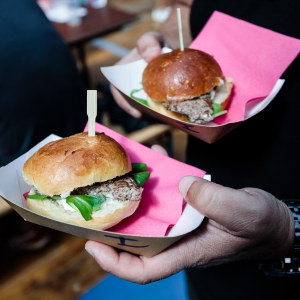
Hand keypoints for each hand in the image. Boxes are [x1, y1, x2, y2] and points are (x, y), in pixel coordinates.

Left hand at [85, 174, 294, 283]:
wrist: (274, 221)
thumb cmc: (261, 225)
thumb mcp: (240, 211)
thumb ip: (212, 199)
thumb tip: (182, 184)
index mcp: (188, 250)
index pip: (145, 270)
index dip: (116, 263)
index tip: (93, 246)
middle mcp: (179, 239)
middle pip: (136, 244)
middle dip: (112, 230)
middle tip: (92, 208)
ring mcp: (183, 224)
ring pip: (148, 218)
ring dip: (131, 200)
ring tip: (116, 179)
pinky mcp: (189, 208)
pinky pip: (166, 197)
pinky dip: (156, 181)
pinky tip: (153, 160)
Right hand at [111, 32, 165, 117]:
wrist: (170, 51)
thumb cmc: (155, 45)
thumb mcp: (151, 39)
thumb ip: (148, 43)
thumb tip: (152, 56)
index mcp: (122, 76)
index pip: (117, 92)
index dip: (124, 104)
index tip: (137, 112)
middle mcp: (130, 89)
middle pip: (133, 106)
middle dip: (143, 114)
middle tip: (156, 118)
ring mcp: (142, 97)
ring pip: (145, 112)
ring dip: (154, 117)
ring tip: (166, 117)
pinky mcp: (153, 102)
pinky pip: (156, 112)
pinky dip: (163, 115)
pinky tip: (173, 114)